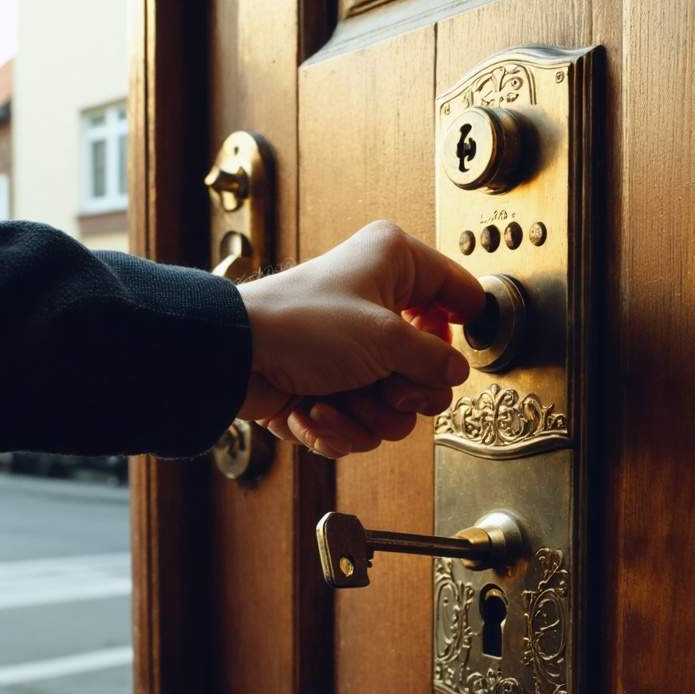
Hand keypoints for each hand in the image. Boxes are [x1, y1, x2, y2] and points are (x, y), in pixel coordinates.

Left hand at [236, 221, 482, 457]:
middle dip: (404, 393)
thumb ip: (434, 361)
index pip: (457, 293)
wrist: (233, 359)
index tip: (450, 356)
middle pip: (431, 366)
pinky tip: (314, 413)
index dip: (461, 329)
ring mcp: (358, 350)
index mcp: (395, 265)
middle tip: (386, 390)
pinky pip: (364, 422)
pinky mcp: (336, 386)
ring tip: (336, 402)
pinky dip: (339, 428)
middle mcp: (380, 303)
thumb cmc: (297, 325)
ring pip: (398, 406)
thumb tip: (455, 375)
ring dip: (366, 416)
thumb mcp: (385, 338)